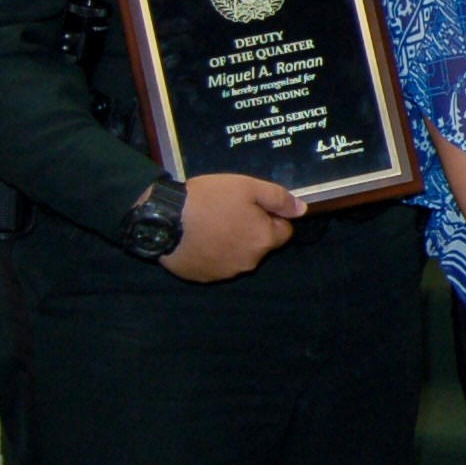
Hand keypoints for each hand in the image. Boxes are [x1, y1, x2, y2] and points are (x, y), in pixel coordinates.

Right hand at [160, 172, 303, 282]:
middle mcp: (249, 262)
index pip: (283, 231)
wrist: (163, 219)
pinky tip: (197, 238)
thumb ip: (279, 198)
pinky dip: (211, 253)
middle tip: (227, 212)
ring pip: (238, 256)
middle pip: (260, 245)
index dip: (270, 217)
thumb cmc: (209, 199)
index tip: (251, 206)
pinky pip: (215, 264)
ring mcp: (225, 272)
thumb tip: (302, 210)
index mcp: (264, 240)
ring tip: (209, 224)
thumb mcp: (247, 187)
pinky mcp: (203, 277)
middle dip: (251, 230)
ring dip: (231, 243)